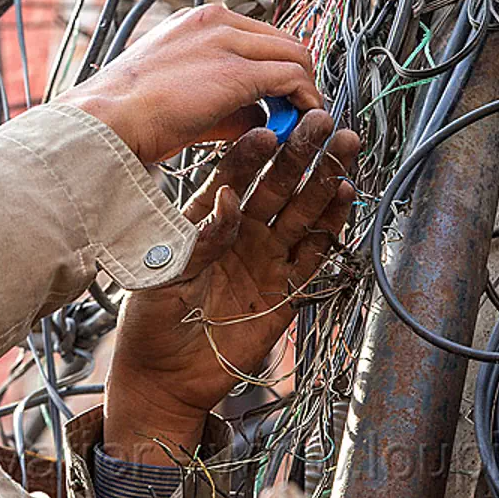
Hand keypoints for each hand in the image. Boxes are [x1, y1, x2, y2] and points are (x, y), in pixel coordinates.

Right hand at [54, 5, 320, 162]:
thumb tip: (256, 114)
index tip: (280, 93)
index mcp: (195, 23)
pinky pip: (291, 78)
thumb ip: (220, 98)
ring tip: (301, 118)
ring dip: (304, 88)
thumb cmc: (125, 113)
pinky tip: (299, 122)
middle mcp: (213, 23)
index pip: (256, 34)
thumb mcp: (176, 91)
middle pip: (282, 40)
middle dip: (297, 75)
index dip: (275, 65)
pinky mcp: (235, 72)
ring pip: (293, 54)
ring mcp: (226, 43)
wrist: (104, 120)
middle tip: (297, 108)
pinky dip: (304, 100)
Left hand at [103, 111, 358, 463]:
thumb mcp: (168, 274)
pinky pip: (313, 253)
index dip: (250, 153)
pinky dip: (330, 227)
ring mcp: (266, 257)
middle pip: (277, 184)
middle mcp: (242, 231)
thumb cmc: (153, 319)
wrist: (165, 376)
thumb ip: (201, 238)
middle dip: (301, 152)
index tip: (267, 129)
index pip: (233, 176)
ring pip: (302, 210)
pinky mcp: (285, 289)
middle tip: (322, 121)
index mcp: (208, 219)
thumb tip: (228, 199)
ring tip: (344, 148)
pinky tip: (345, 197)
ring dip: (324, 180)